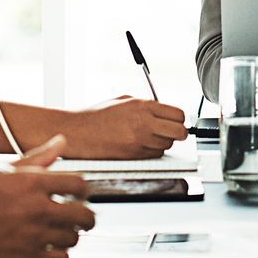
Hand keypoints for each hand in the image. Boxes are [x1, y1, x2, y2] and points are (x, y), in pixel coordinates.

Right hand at [0, 137, 94, 257]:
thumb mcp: (0, 173)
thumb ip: (37, 158)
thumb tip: (60, 142)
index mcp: (31, 183)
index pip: (80, 184)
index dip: (82, 191)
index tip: (78, 195)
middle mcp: (36, 209)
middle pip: (85, 215)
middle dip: (84, 216)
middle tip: (76, 217)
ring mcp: (33, 236)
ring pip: (74, 239)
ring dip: (69, 236)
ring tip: (57, 233)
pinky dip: (59, 257)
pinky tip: (48, 250)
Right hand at [63, 95, 188, 158]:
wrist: (77, 133)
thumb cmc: (96, 116)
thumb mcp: (123, 101)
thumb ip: (146, 105)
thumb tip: (164, 112)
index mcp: (142, 106)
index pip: (178, 114)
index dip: (179, 119)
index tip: (176, 120)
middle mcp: (144, 123)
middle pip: (180, 132)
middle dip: (178, 132)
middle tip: (171, 131)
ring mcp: (139, 141)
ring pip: (167, 145)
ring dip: (162, 142)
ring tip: (148, 136)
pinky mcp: (134, 156)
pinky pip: (154, 155)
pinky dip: (151, 151)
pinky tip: (139, 144)